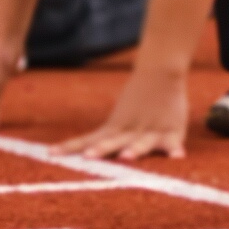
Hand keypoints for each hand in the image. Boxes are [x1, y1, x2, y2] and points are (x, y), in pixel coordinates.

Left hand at [66, 67, 195, 161]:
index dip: (70, 146)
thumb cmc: (140, 97)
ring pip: (140, 141)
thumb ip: (108, 135)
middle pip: (112, 141)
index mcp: (115, 127)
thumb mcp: (121, 116)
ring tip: (126, 157)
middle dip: (101, 149)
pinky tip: (177, 157)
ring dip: (134, 149)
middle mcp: (130, 130)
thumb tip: (79, 150)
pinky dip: (174, 148)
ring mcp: (150, 130)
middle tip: (88, 157)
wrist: (160, 71)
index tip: (51, 153)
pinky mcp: (171, 130)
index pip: (88, 139)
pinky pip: (173, 142)